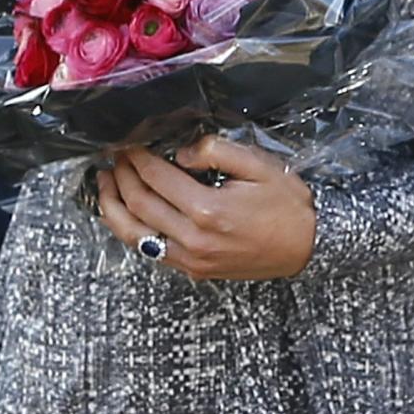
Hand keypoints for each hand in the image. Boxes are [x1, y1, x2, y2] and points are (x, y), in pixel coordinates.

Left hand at [97, 136, 315, 280]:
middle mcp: (193, 239)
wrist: (310, 247)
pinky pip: (150, 252)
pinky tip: (125, 214)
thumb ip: (216, 151)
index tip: (126, 142)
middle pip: (138, 204)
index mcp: (207, 210)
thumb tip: (181, 152)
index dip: (135, 157)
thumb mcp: (258, 165)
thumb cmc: (287, 204)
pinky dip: (130, 231)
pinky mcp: (194, 271)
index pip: (155, 177)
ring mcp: (191, 260)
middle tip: (113, 156)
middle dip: (120, 176)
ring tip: (103, 183)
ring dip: (112, 207)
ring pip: (134, 236)